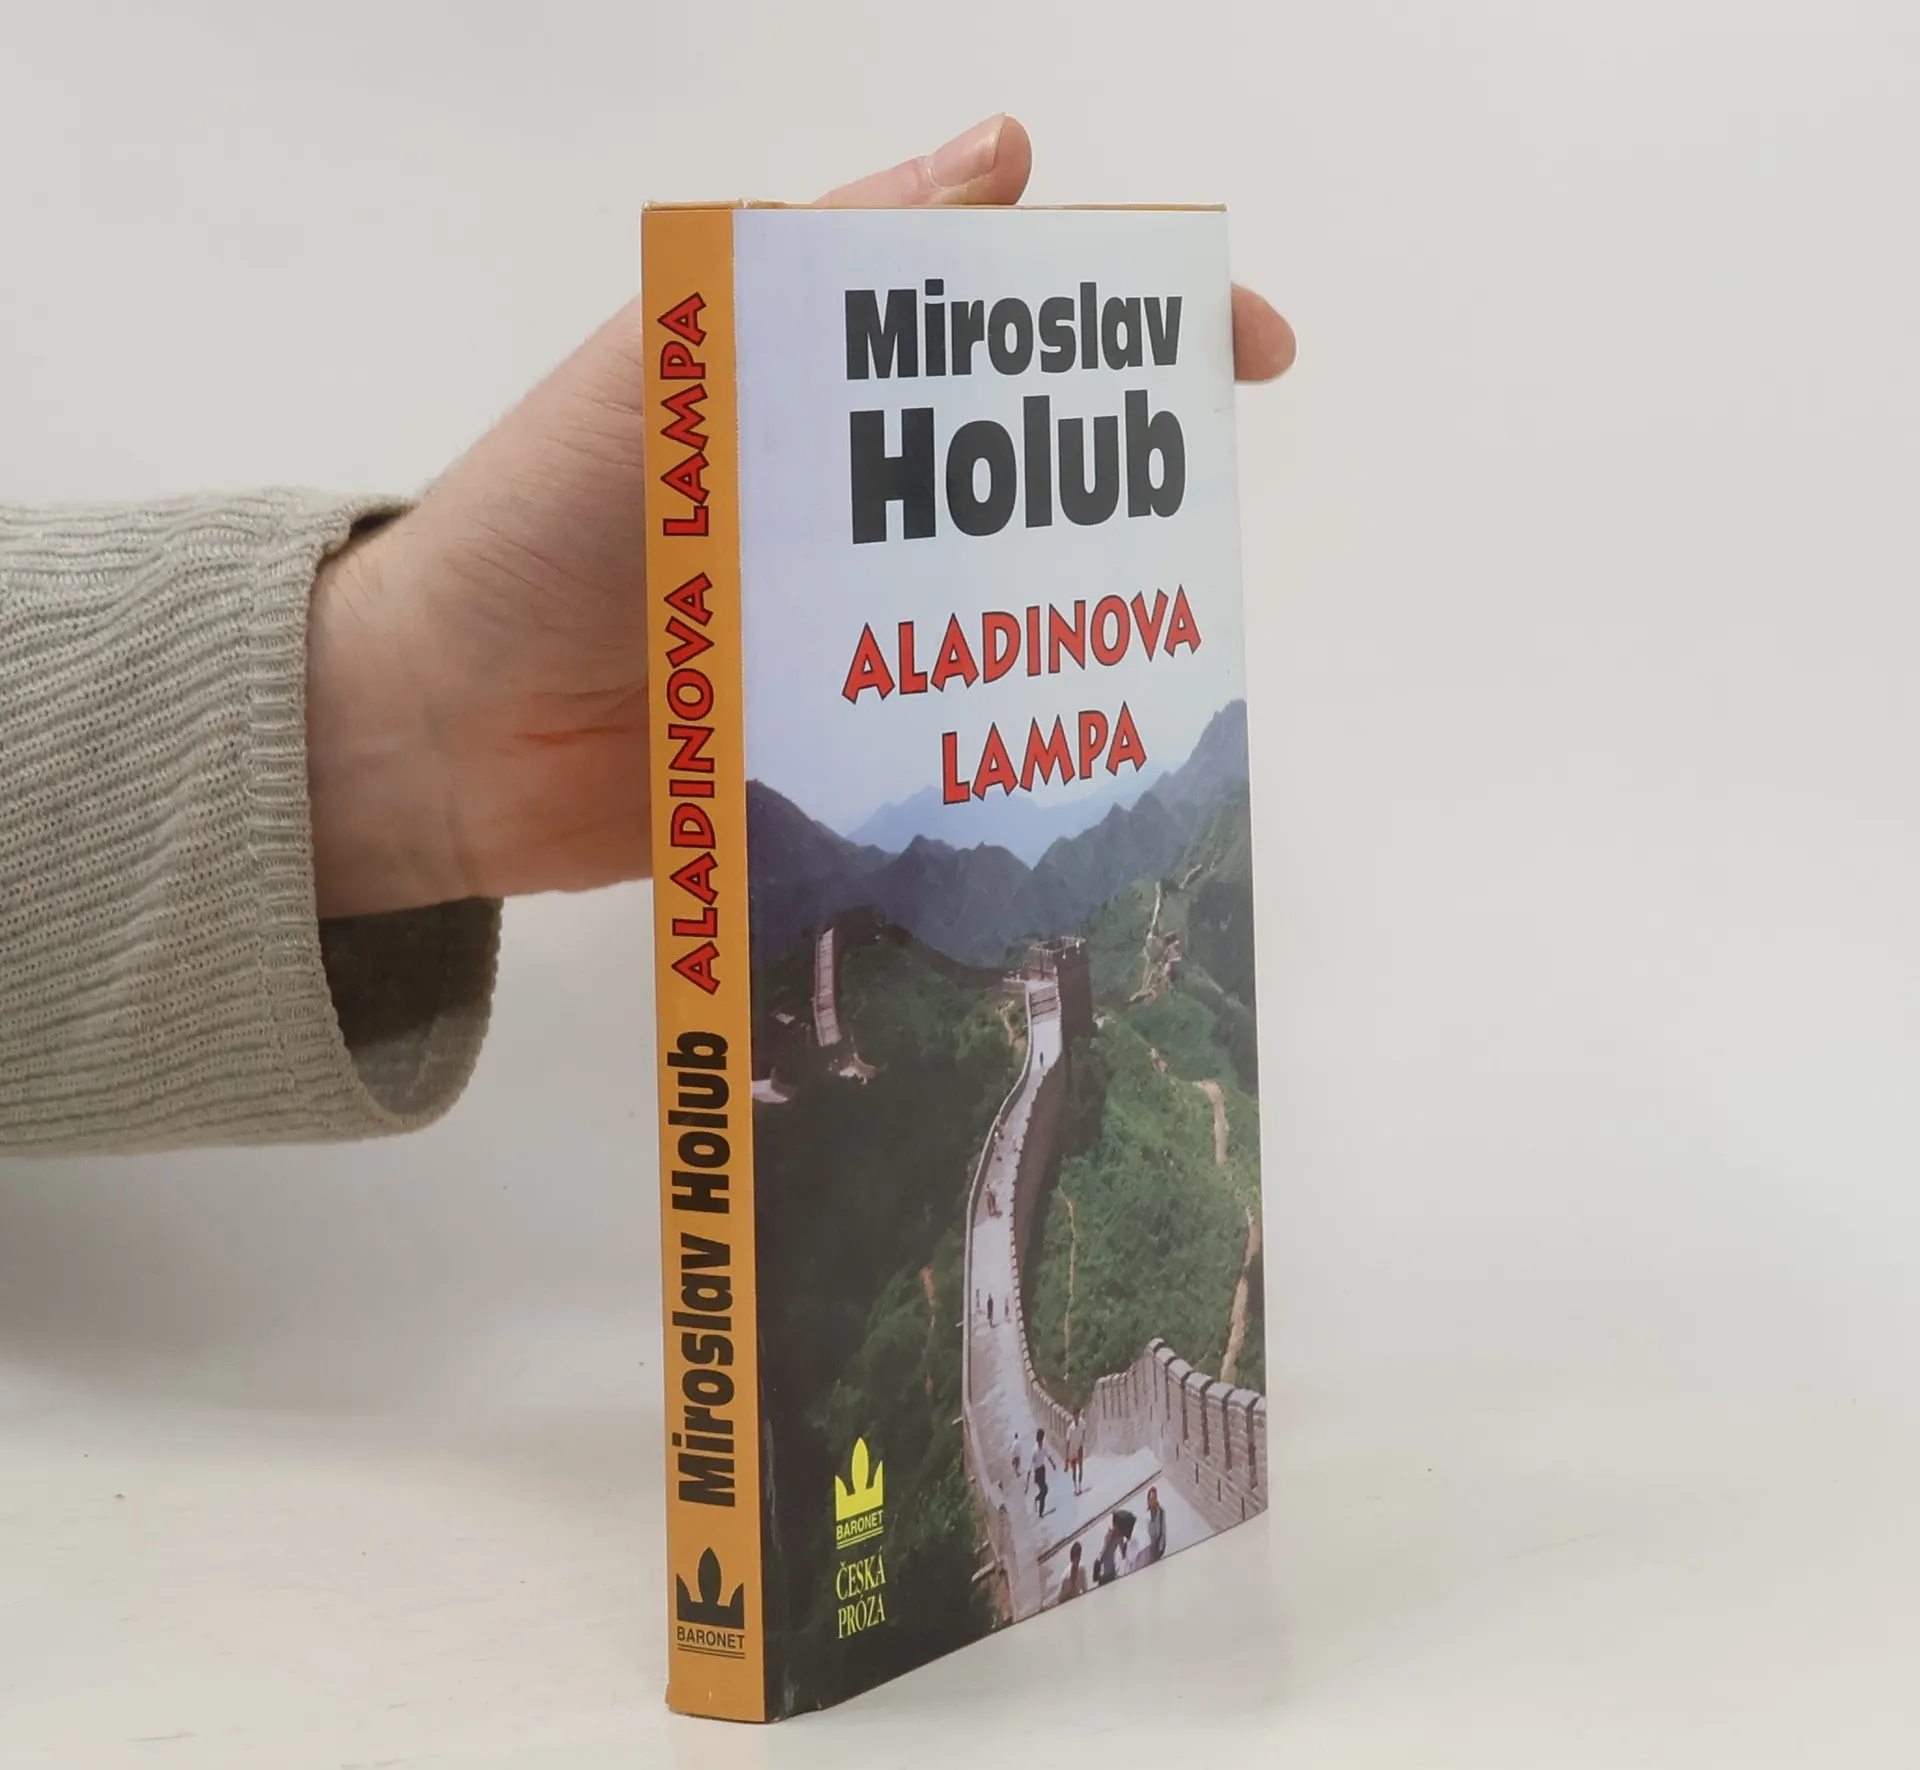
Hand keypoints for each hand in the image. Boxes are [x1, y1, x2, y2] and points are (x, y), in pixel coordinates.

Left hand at [306, 115, 1296, 918]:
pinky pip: (944, 734)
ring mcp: (850, 635)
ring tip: (1164, 641)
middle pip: (1023, 483)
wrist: (444, 730)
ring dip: (1081, 622)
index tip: (1241, 351)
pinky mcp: (836, 750)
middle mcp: (850, 513)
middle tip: (1203, 518)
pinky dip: (1011, 738)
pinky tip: (1077, 749)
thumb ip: (822, 267)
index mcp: (818, 401)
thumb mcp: (672, 364)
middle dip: (1127, 489)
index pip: (999, 342)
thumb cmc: (541, 524)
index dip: (1126, 334)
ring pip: (1001, 613)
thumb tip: (1006, 149)